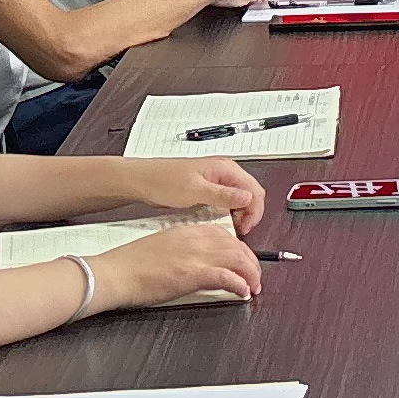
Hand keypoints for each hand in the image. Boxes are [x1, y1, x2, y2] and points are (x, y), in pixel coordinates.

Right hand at [95, 219, 262, 310]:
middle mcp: (194, 240)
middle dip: (251, 263)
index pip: (225, 235)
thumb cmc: (129, 265)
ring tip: (252, 287)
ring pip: (237, 259)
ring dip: (250, 275)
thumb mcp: (162, 247)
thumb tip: (200, 262)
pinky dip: (239, 284)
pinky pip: (226, 277)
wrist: (113, 273)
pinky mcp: (191, 274)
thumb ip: (184, 250)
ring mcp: (194, 256)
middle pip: (236, 246)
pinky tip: (242, 292)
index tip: (244, 261)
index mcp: (186, 231)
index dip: (240, 249)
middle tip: (254, 278)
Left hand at [126, 157, 268, 232]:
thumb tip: (246, 198)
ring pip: (241, 198)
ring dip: (240, 213)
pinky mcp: (209, 189)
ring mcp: (217, 181)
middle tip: (240, 229)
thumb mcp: (195, 190)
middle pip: (250, 194)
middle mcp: (224, 172)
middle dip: (249, 213)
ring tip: (232, 227)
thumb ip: (223, 195)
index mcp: (225, 168)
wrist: (143, 181)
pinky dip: (229, 212)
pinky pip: (228, 201)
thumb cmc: (163, 180)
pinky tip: (222, 222)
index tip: (246, 226)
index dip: (254, 210)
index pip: (254, 189)